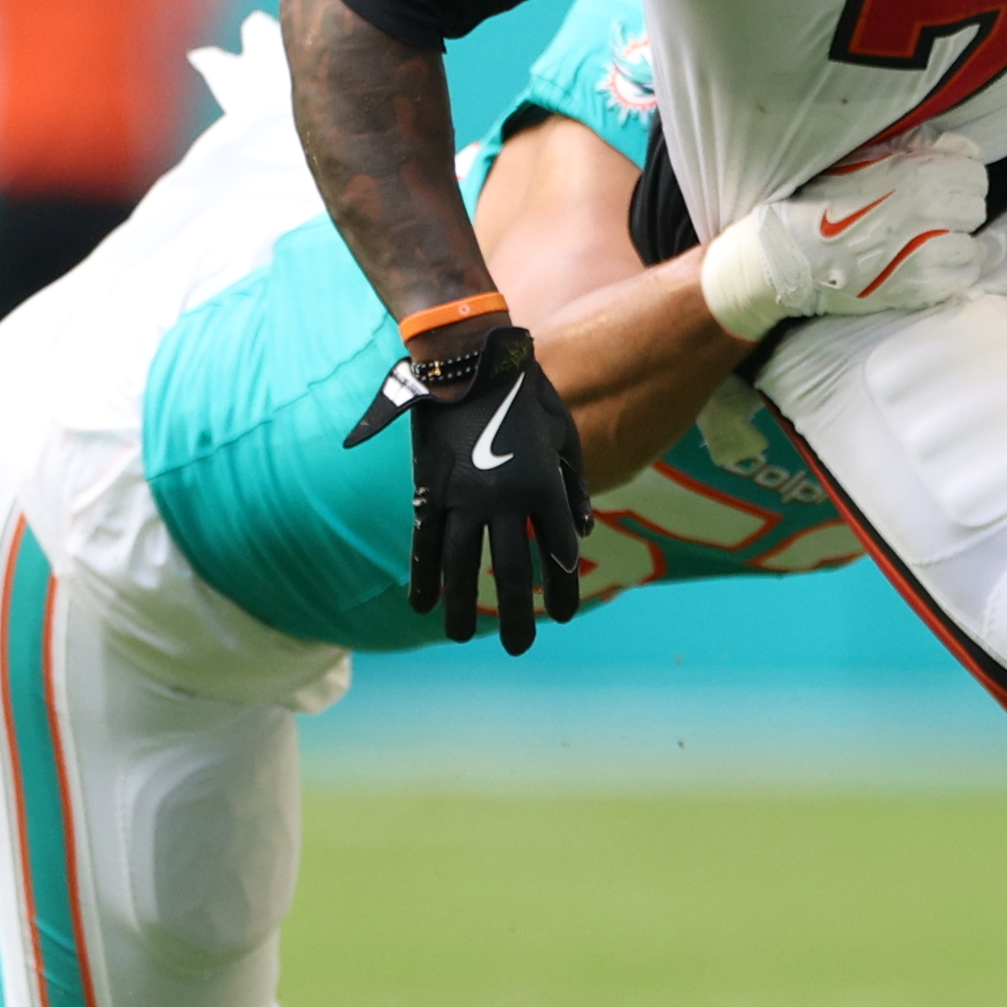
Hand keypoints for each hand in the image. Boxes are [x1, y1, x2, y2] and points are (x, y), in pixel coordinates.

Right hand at [341, 320, 589, 650]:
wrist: (469, 358)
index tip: (564, 615)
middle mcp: (504, 499)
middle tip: (520, 647)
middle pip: (512, 570)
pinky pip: (425, 542)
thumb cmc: (525, 391)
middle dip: (517, 614)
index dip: (564, 587)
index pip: (558, 550)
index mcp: (543, 484)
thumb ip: (575, 484)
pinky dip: (423, 575)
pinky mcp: (429, 488)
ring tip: (460, 636)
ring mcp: (462, 496)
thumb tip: (584, 533)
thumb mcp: (565, 431)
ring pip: (461, 565)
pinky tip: (423, 604)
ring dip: (462, 605)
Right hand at [696, 137, 990, 338]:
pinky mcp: (918, 288)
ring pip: (974, 246)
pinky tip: (932, 268)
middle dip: (959, 209)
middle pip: (975, 207)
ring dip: (959, 244)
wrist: (787, 255)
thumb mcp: (863, 157)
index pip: (974, 170)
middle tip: (934, 215)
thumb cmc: (819, 201)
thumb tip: (963, 148)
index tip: (944, 185)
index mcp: (917, 172)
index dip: (959, 177)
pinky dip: (953, 275)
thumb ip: (917, 148)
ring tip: (934, 244)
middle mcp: (929, 210)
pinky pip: (961, 280)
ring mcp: (926, 252)